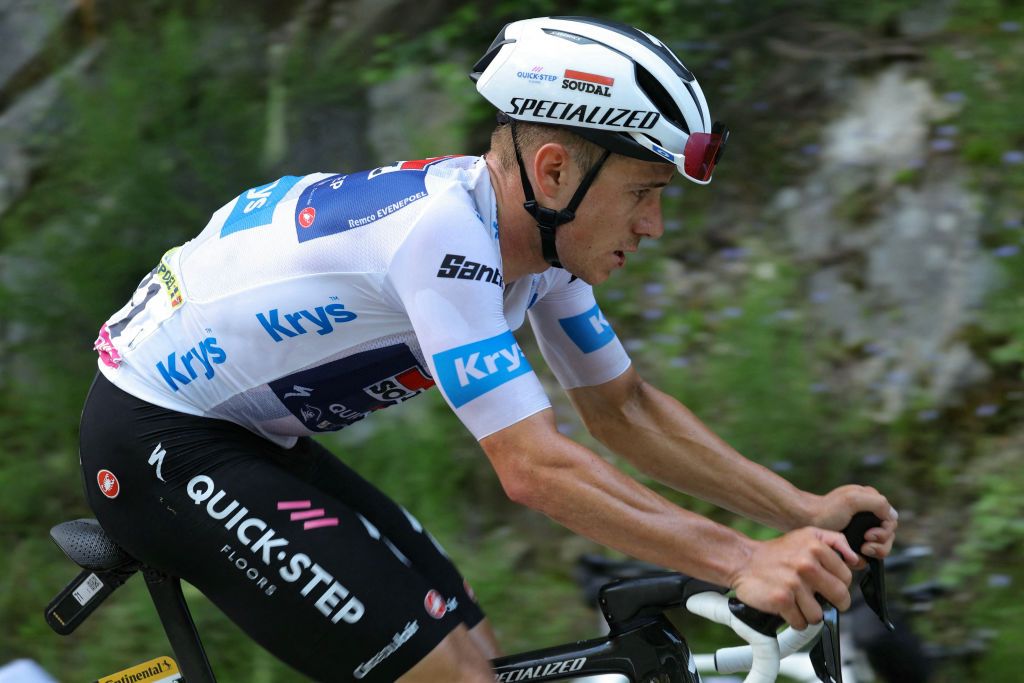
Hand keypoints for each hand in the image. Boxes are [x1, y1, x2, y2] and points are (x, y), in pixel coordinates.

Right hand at [731, 527, 857, 629]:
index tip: (829, 586)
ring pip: (819, 614)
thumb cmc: (777, 552)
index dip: (839, 584)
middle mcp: (807, 564)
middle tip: (820, 600)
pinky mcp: (782, 600)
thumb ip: (836, 541)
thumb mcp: (807, 534)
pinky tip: (787, 608)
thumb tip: (857, 560)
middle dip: (833, 603)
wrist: (743, 560)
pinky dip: (794, 620)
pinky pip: (800, 622)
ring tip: (798, 602)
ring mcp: (794, 583)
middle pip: (840, 597)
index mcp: (816, 547)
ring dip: (809, 613)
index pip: (846, 577)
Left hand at [806, 485, 897, 564]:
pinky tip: (852, 556)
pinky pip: (866, 556)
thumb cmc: (826, 509)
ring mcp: (860, 531)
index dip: (885, 532)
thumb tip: (893, 516)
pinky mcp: (852, 544)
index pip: (891, 521)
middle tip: (865, 545)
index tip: (869, 535)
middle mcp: (867, 516)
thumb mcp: (853, 500)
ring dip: (873, 552)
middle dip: (880, 544)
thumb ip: (877, 503)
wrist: (804, 521)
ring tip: (861, 550)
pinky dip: (862, 558)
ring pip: (879, 548)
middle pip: (888, 537)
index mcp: (870, 503)